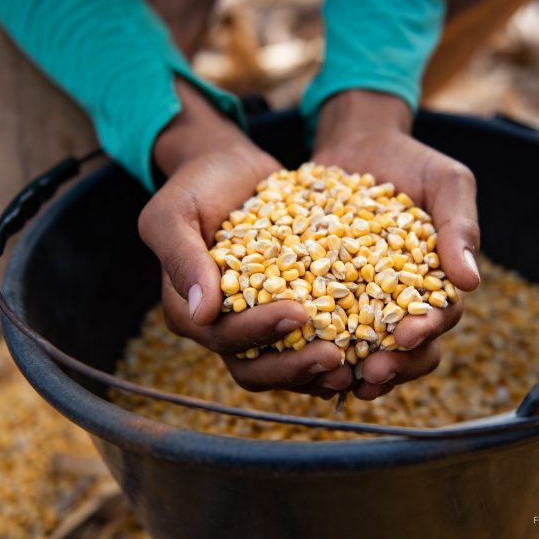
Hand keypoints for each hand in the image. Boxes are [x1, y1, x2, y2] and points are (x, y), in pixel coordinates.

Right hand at [138, 79, 351, 396]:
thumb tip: (201, 312)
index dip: (259, 332)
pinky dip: (335, 346)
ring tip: (353, 365)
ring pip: (285, 363)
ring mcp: (258, 322)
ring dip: (317, 370)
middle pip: (255, 366)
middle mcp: (223, 327)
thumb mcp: (173, 213)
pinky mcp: (288, 309)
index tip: (298, 312)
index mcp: (190, 312)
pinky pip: (309, 339)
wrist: (230, 168)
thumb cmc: (195, 185)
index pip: (222, 337)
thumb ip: (181, 258)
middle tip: (335, 357)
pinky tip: (365, 346)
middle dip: (294, 366)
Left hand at [311, 90, 480, 399]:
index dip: (426, 332)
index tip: (410, 335)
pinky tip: (296, 351)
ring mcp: (360, 299)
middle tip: (372, 373)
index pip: (439, 319)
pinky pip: (319, 321)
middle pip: (403, 349)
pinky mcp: (322, 290)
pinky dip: (312, 341)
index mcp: (436, 285)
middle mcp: (399, 301)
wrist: (360, 143)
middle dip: (392, 365)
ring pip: (362, 347)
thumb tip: (470, 282)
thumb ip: (460, 227)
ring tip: (336, 378)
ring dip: (351, 367)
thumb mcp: (447, 183)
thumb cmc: (414, 163)